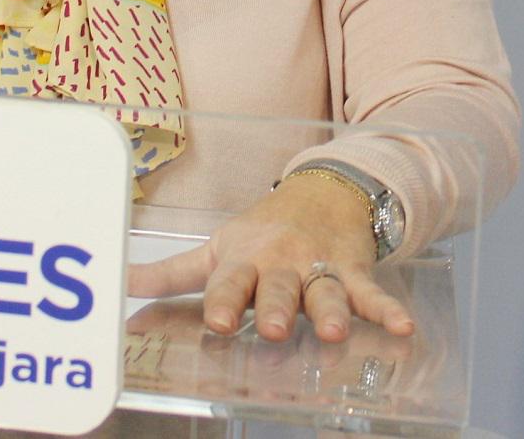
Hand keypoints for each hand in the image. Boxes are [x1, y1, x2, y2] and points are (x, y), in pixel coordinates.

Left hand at [126, 174, 415, 342]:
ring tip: (335, 332)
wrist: (323, 191)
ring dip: (331, 312)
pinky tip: (403, 328)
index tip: (219, 322)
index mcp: (244, 260)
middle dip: (277, 308)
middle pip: (279, 290)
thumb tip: (120, 285)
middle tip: (276, 328)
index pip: (230, 284)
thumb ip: (170, 274)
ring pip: (325, 292)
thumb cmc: (260, 232)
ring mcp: (319, 268)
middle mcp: (282, 265)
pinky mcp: (352, 271)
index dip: (225, 302)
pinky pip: (371, 293)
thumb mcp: (216, 248)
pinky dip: (388, 310)